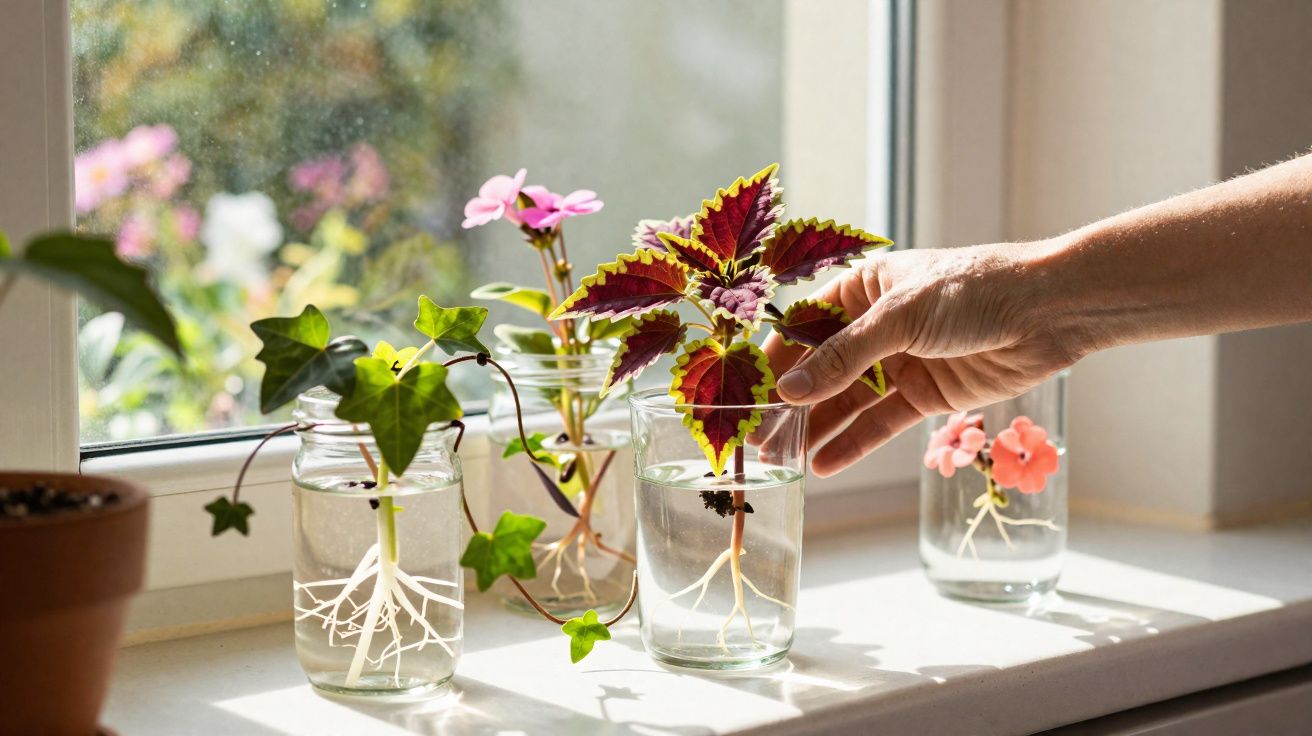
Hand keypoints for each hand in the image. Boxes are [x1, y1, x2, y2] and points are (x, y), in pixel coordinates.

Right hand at [764, 241, 1081, 476]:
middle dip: (791, 403)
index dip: (774, 359)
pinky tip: (825, 464)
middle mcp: (876, 325)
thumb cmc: (973, 289)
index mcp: (862, 288)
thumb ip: (843, 357)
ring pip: (847, 401)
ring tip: (783, 459)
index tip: (744, 392)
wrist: (1050, 312)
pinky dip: (854, 443)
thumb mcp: (899, 317)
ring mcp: (900, 361)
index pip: (803, 326)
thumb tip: (789, 391)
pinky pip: (881, 423)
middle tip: (759, 439)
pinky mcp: (926, 395)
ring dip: (817, 428)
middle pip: (821, 369)